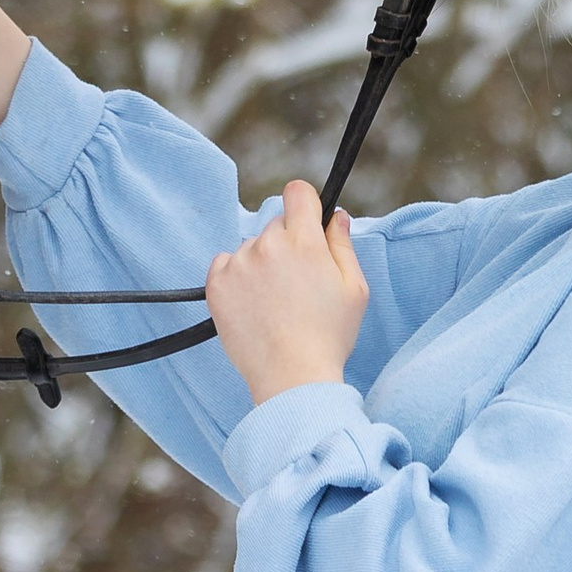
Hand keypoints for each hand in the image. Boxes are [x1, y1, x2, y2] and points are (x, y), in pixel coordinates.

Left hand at [207, 182, 368, 409]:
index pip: (297, 192)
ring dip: (262, 262)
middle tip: (298, 281)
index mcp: (304, 241)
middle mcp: (267, 244)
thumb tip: (335, 216)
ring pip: (252, 246)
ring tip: (275, 302)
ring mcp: (238, 264)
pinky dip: (237, 278)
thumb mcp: (355, 289)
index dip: (305, 205)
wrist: (292, 379)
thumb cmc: (329, 336)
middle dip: (288, 243)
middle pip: (276, 224)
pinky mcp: (216, 284)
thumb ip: (343, 245)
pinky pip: (225, 264)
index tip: (308, 223)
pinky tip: (253, 304)